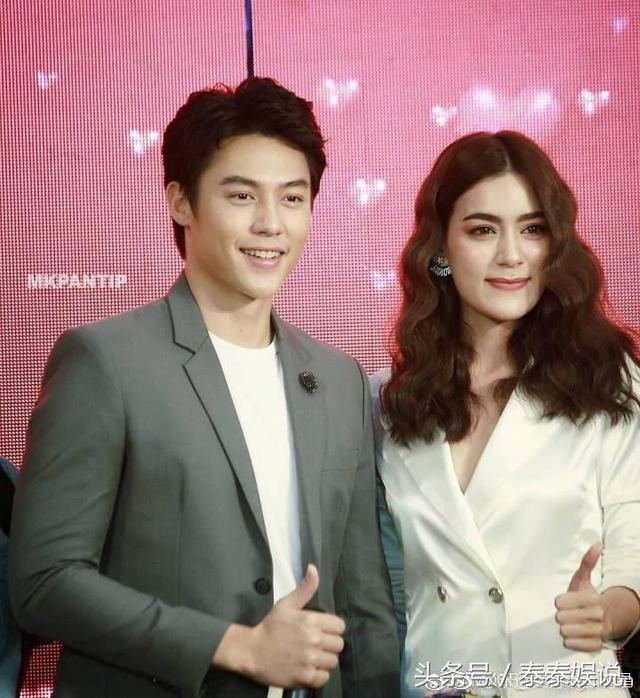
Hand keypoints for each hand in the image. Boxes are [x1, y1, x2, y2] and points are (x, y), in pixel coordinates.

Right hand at [214, 564, 345, 688]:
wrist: (251, 651)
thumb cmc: (269, 627)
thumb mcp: (286, 604)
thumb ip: (305, 588)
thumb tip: (314, 568)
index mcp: (311, 620)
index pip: (339, 626)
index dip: (332, 628)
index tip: (323, 630)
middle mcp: (313, 640)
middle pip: (338, 645)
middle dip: (329, 644)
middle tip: (316, 644)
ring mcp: (310, 660)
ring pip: (332, 661)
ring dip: (324, 660)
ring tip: (311, 656)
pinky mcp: (305, 677)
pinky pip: (324, 678)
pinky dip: (318, 675)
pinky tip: (307, 668)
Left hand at [554, 543, 610, 650]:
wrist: (604, 618)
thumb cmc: (586, 596)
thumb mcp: (582, 579)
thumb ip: (587, 562)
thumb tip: (597, 544)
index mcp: (592, 599)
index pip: (560, 603)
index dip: (559, 602)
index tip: (563, 602)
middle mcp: (597, 615)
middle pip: (561, 618)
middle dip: (561, 615)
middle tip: (567, 613)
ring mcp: (597, 632)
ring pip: (565, 632)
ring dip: (564, 628)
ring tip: (570, 624)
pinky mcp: (595, 645)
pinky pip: (573, 645)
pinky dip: (570, 641)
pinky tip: (573, 635)